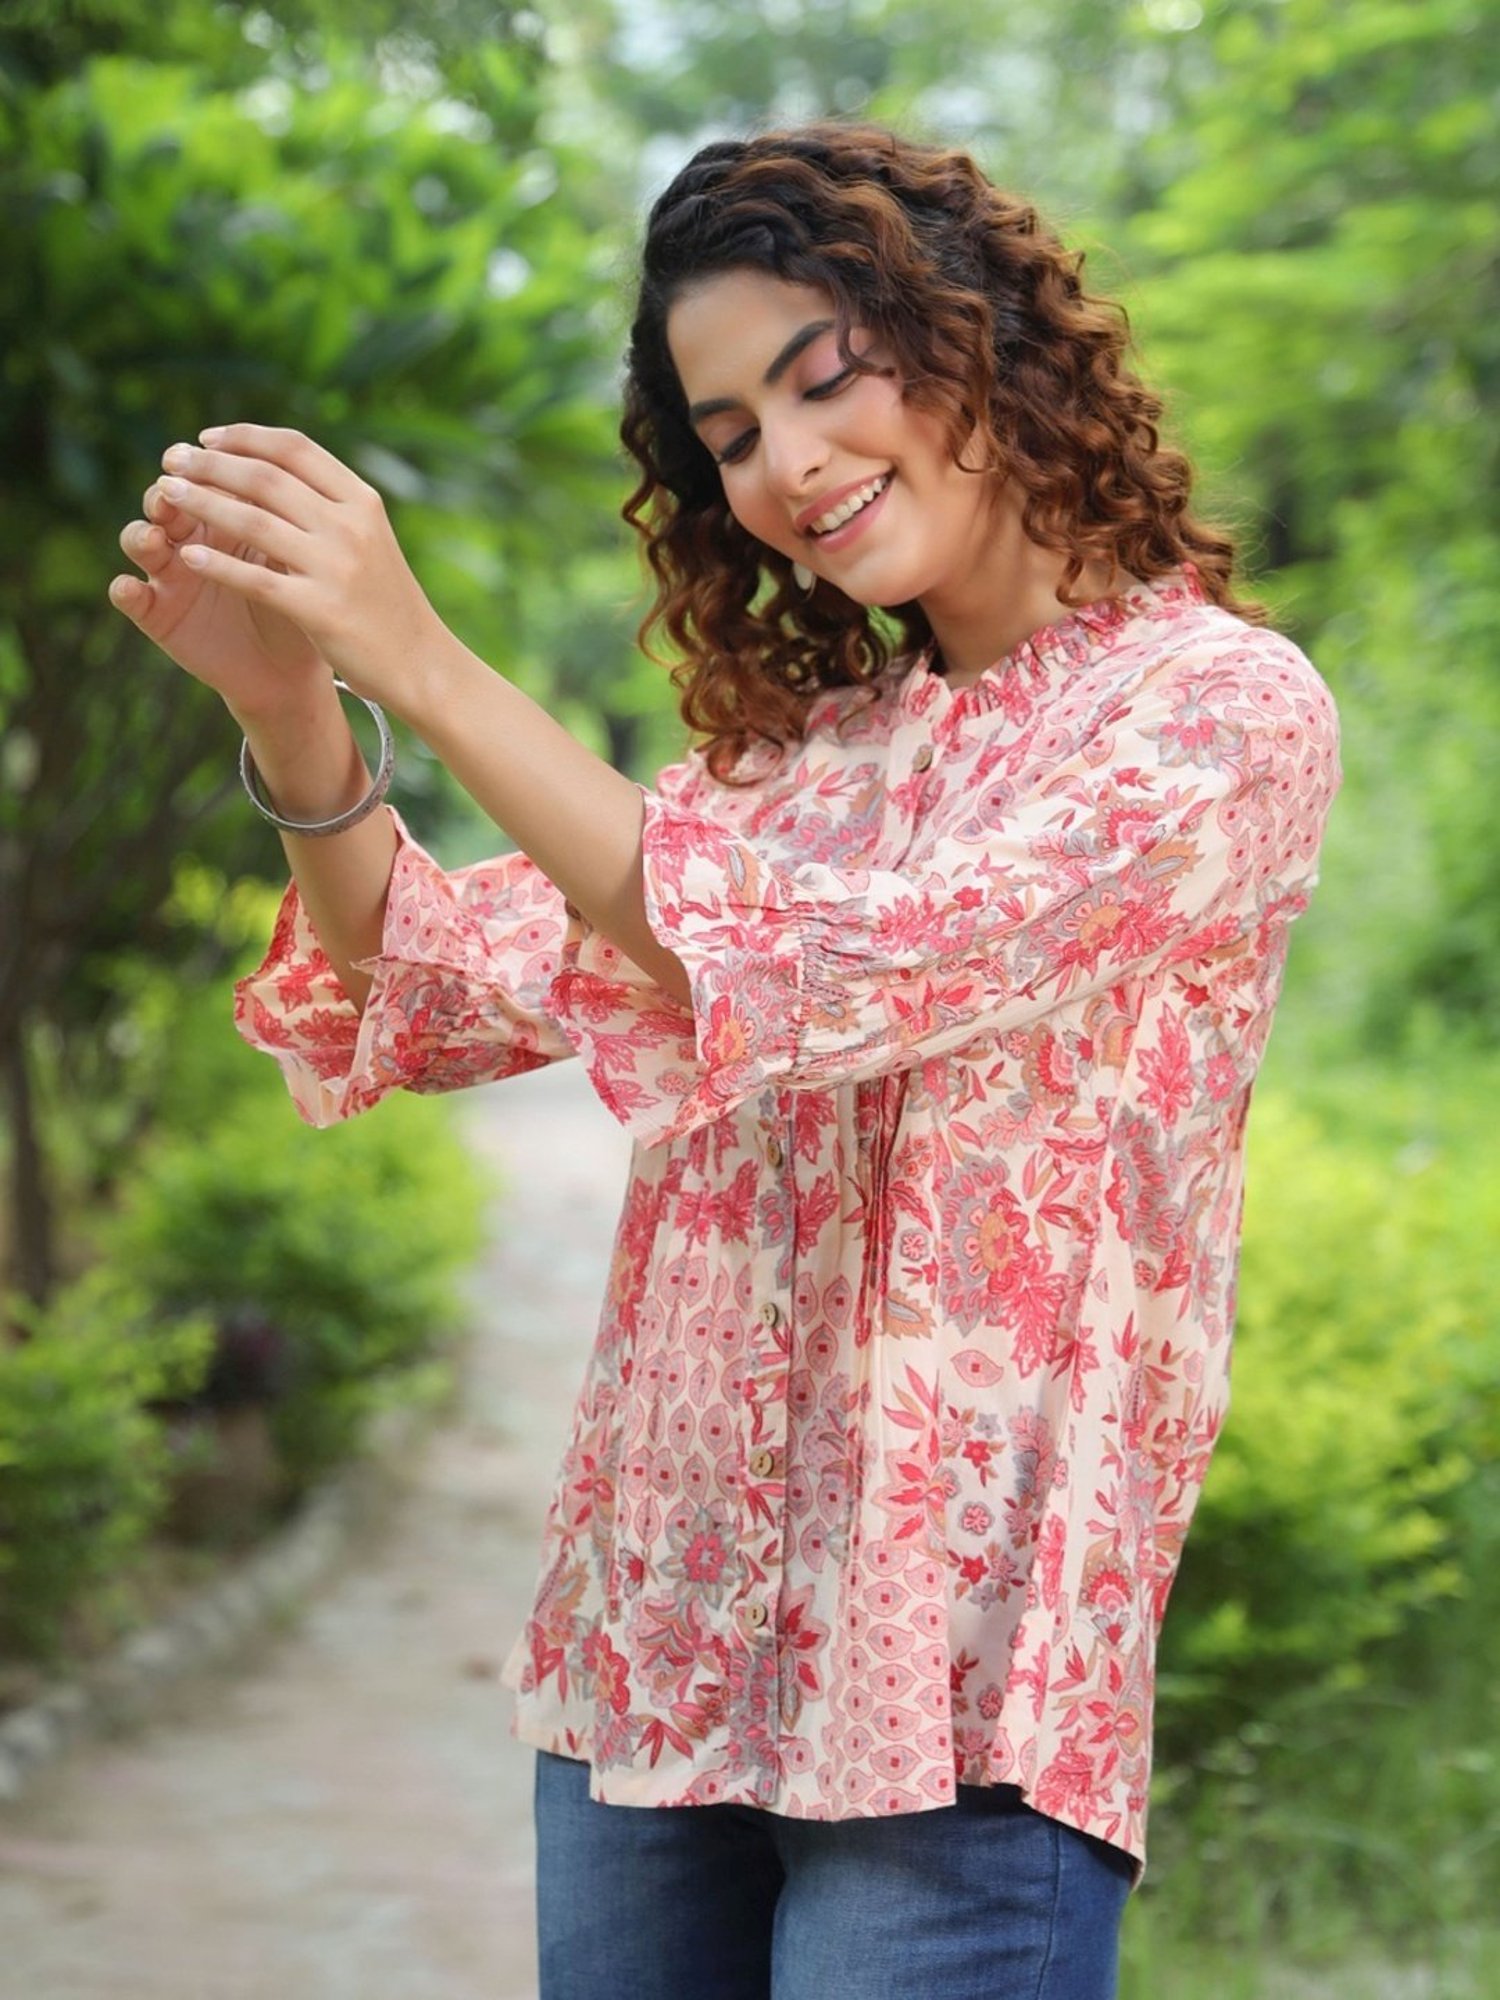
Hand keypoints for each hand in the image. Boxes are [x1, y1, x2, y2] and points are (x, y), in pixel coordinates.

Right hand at [109, 461, 327, 719]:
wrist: (292, 674)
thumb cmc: (304, 608)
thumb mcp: (301, 562)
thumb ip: (292, 523)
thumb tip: (293, 476)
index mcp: (230, 514)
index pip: (211, 476)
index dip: (209, 464)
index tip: (212, 449)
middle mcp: (193, 537)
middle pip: (168, 498)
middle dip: (169, 489)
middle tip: (172, 485)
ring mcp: (170, 574)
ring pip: (139, 538)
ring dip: (142, 533)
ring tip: (154, 538)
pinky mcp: (157, 613)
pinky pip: (129, 596)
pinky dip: (125, 589)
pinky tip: (130, 588)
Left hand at [111, 425, 446, 720]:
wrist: (423, 664)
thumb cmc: (389, 603)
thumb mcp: (371, 540)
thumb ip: (329, 506)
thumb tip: (273, 470)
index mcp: (362, 501)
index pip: (294, 449)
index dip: (244, 437)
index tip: (206, 438)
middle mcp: (350, 526)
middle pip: (264, 478)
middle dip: (209, 464)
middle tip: (170, 458)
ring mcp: (336, 568)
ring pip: (252, 521)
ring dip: (201, 502)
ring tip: (165, 494)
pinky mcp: (320, 611)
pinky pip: (256, 580)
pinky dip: (218, 565)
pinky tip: (187, 556)